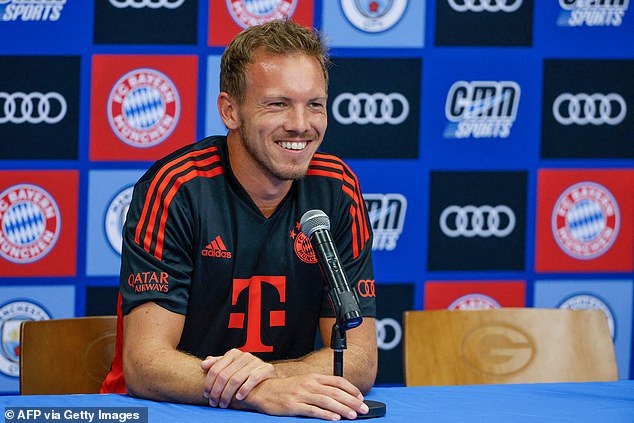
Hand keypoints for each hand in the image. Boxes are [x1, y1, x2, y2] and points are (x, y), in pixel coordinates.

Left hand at [200, 348, 277, 407]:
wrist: (267, 377)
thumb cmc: (245, 374)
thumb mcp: (230, 367)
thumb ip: (217, 365)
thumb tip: (203, 364)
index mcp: (233, 354)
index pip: (216, 369)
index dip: (209, 383)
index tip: (206, 395)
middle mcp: (244, 355)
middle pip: (224, 375)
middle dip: (217, 391)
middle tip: (214, 403)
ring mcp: (256, 361)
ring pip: (236, 379)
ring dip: (227, 394)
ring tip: (224, 404)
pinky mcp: (266, 369)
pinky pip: (253, 379)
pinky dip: (245, 389)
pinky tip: (239, 398)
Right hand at [239, 373, 369, 419]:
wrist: (263, 390)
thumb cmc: (285, 388)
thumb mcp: (304, 382)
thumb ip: (320, 387)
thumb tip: (338, 395)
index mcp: (313, 377)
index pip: (337, 381)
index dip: (351, 389)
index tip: (360, 398)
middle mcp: (309, 384)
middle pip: (336, 392)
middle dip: (352, 401)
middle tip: (364, 409)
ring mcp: (301, 394)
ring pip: (327, 401)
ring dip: (343, 408)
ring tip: (353, 415)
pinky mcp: (294, 405)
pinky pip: (313, 410)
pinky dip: (325, 414)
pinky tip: (335, 418)